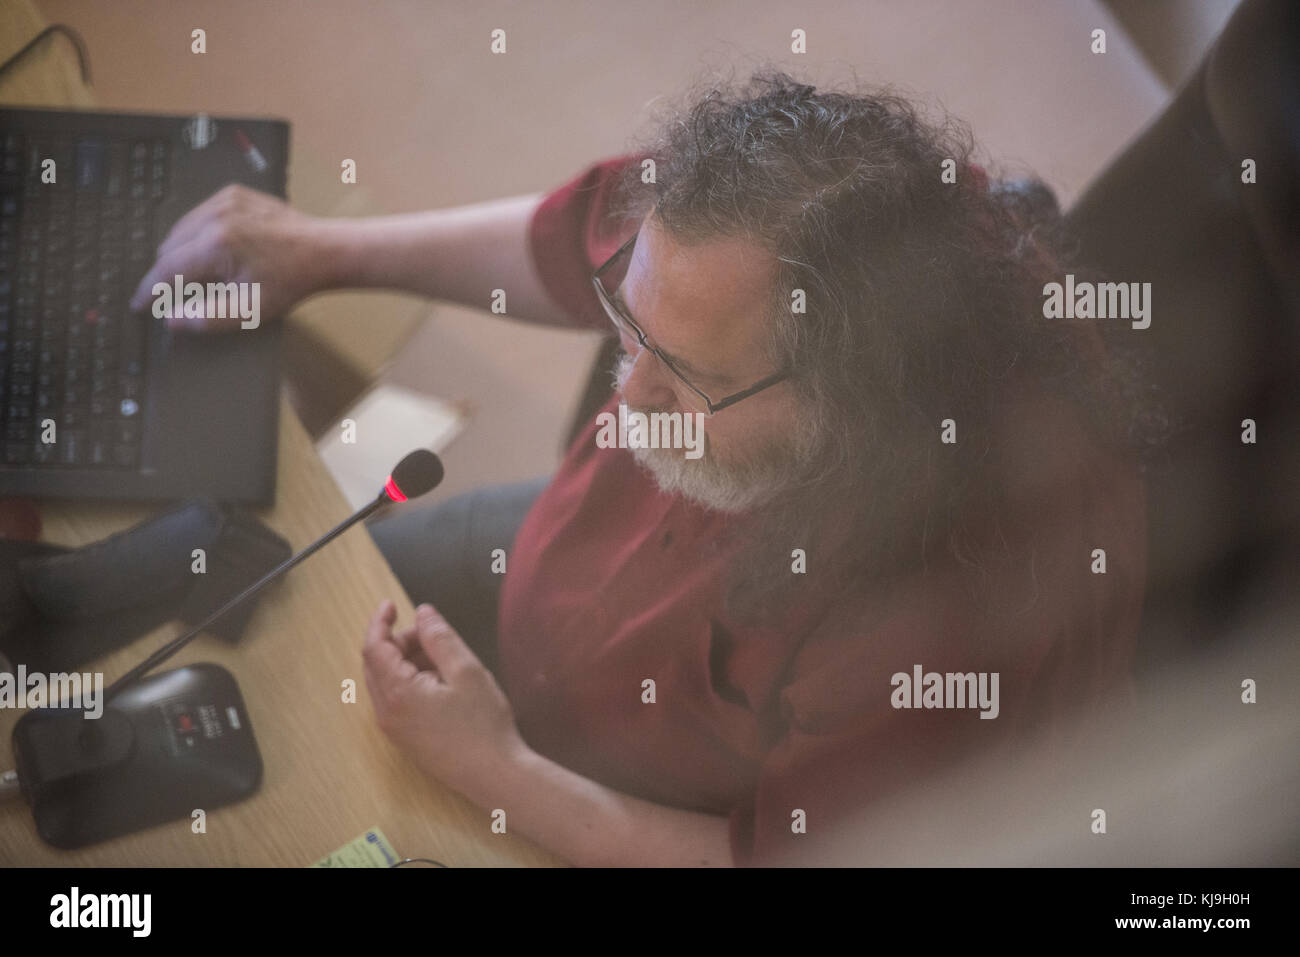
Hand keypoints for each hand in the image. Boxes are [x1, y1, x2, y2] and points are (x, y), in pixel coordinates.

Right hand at [129, 184, 328, 331]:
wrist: (324, 250)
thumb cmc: (291, 282)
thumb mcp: (251, 309)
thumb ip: (207, 316)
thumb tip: (171, 318)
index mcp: (216, 245)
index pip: (167, 269)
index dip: (150, 290)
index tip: (138, 304)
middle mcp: (215, 216)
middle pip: (169, 248)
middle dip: (168, 273)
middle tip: (174, 295)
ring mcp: (224, 200)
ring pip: (180, 229)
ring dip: (181, 252)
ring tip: (195, 275)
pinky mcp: (233, 193)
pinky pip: (198, 215)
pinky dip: (196, 233)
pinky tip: (213, 251)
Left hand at [362, 599, 526, 800]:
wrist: (493, 775)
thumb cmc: (483, 723)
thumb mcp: (466, 671)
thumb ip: (440, 638)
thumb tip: (422, 613)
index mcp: (397, 693)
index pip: (374, 648)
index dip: (380, 622)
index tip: (392, 604)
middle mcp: (386, 712)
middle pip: (377, 664)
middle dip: (398, 641)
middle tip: (432, 633)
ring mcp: (394, 729)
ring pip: (386, 682)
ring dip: (406, 661)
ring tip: (443, 656)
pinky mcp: (406, 739)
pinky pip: (395, 699)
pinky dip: (409, 679)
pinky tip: (440, 680)